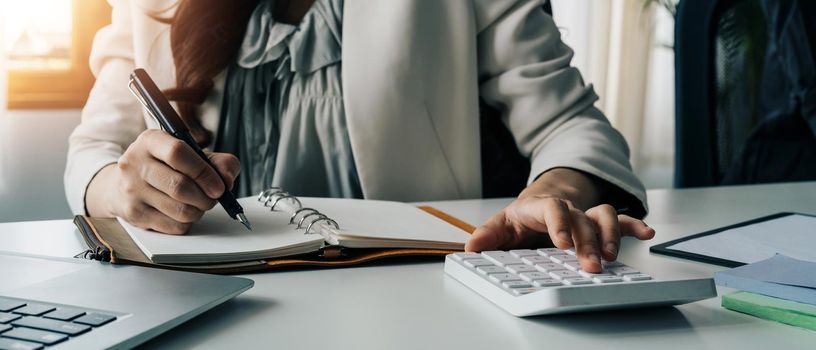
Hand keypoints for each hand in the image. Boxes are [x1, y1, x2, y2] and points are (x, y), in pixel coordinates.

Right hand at [86, 129, 239, 233]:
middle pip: (180, 186)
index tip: (219, 185)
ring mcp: (131, 190)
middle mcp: (135, 163)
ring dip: (199, 211)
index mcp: (151, 141)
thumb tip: (227, 180)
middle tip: (213, 197)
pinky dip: (187, 222)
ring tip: (198, 204)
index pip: (177, 153)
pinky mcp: (134, 214)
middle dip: (206, 197)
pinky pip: (174, 226)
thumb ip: (219, 162)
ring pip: (180, 210)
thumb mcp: (192, 154)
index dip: (204, 172)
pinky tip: (183, 212)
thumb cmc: (167, 167)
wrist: (125, 184)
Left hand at [464, 168, 654, 272]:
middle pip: (581, 219)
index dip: (559, 224)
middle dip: (588, 242)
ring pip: (603, 216)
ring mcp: (584, 215)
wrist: (538, 203)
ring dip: (611, 235)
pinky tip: (648, 234)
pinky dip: (635, 225)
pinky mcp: (598, 224)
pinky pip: (620, 221)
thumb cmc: (521, 218)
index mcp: (541, 207)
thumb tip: (470, 247)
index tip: (563, 243)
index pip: (552, 209)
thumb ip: (487, 236)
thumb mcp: (501, 225)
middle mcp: (567, 209)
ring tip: (613, 256)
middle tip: (592, 266)